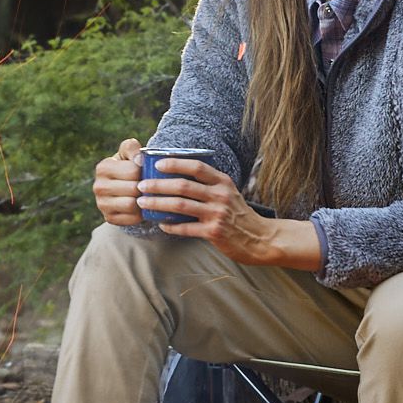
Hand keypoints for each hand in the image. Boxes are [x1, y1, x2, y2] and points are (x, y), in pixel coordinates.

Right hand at [92, 139, 147, 228]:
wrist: (121, 186)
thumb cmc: (128, 165)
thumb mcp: (129, 152)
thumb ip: (132, 148)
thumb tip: (139, 160)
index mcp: (103, 167)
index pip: (133, 171)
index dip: (146, 171)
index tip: (150, 171)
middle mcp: (98, 186)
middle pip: (133, 189)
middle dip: (146, 187)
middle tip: (154, 185)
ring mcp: (102, 204)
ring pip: (131, 205)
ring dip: (144, 201)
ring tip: (150, 195)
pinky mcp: (109, 218)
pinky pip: (131, 219)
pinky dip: (141, 213)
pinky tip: (144, 206)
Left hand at [135, 152, 318, 270]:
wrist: (261, 239)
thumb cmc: (239, 215)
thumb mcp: (229, 193)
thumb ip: (208, 185)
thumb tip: (177, 178)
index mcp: (223, 182)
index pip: (196, 167)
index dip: (175, 163)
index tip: (156, 164)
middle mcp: (220, 195)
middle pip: (182, 186)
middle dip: (158, 185)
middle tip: (141, 186)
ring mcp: (217, 214)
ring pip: (180, 205)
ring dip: (157, 204)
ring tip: (142, 203)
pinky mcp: (214, 232)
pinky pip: (186, 228)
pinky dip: (170, 226)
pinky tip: (161, 225)